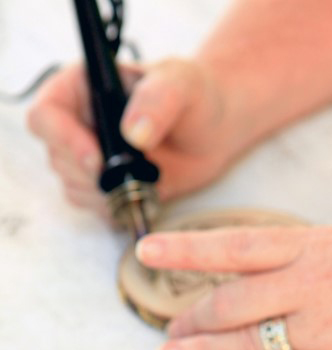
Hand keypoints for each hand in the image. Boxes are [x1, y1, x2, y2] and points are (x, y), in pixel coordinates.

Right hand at [27, 58, 244, 213]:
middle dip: (92, 174)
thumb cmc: (194, 97)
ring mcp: (87, 155)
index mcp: (82, 87)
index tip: (98, 159)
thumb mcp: (181, 85)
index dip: (64, 140)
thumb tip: (134, 133)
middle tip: (133, 175)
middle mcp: (76, 122)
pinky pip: (92, 205)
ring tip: (146, 180)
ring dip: (105, 193)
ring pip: (73, 185)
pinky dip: (115, 207)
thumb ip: (157, 101)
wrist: (211, 133)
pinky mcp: (103, 184)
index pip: (46, 114)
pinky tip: (142, 194)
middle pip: (57, 156)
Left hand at [136, 226, 331, 349]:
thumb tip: (250, 276)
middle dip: (190, 319)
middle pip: (232, 302)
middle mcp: (315, 284)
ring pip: (249, 342)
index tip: (147, 252)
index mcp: (315, 246)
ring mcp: (329, 328)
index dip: (186, 250)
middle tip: (166, 334)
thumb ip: (301, 260)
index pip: (235, 246)